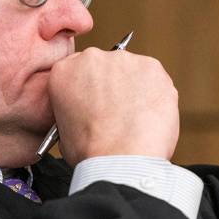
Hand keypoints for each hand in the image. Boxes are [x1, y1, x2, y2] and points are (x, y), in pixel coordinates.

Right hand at [48, 47, 179, 166]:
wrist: (120, 160)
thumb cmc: (93, 152)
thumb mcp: (63, 130)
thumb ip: (74, 108)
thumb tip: (88, 111)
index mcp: (64, 72)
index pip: (78, 70)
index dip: (90, 88)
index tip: (98, 100)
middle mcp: (92, 59)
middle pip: (106, 67)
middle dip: (113, 86)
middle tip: (119, 112)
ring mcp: (123, 60)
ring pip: (132, 71)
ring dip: (135, 89)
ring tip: (136, 118)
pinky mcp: (151, 66)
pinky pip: (155, 78)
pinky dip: (156, 94)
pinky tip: (150, 115)